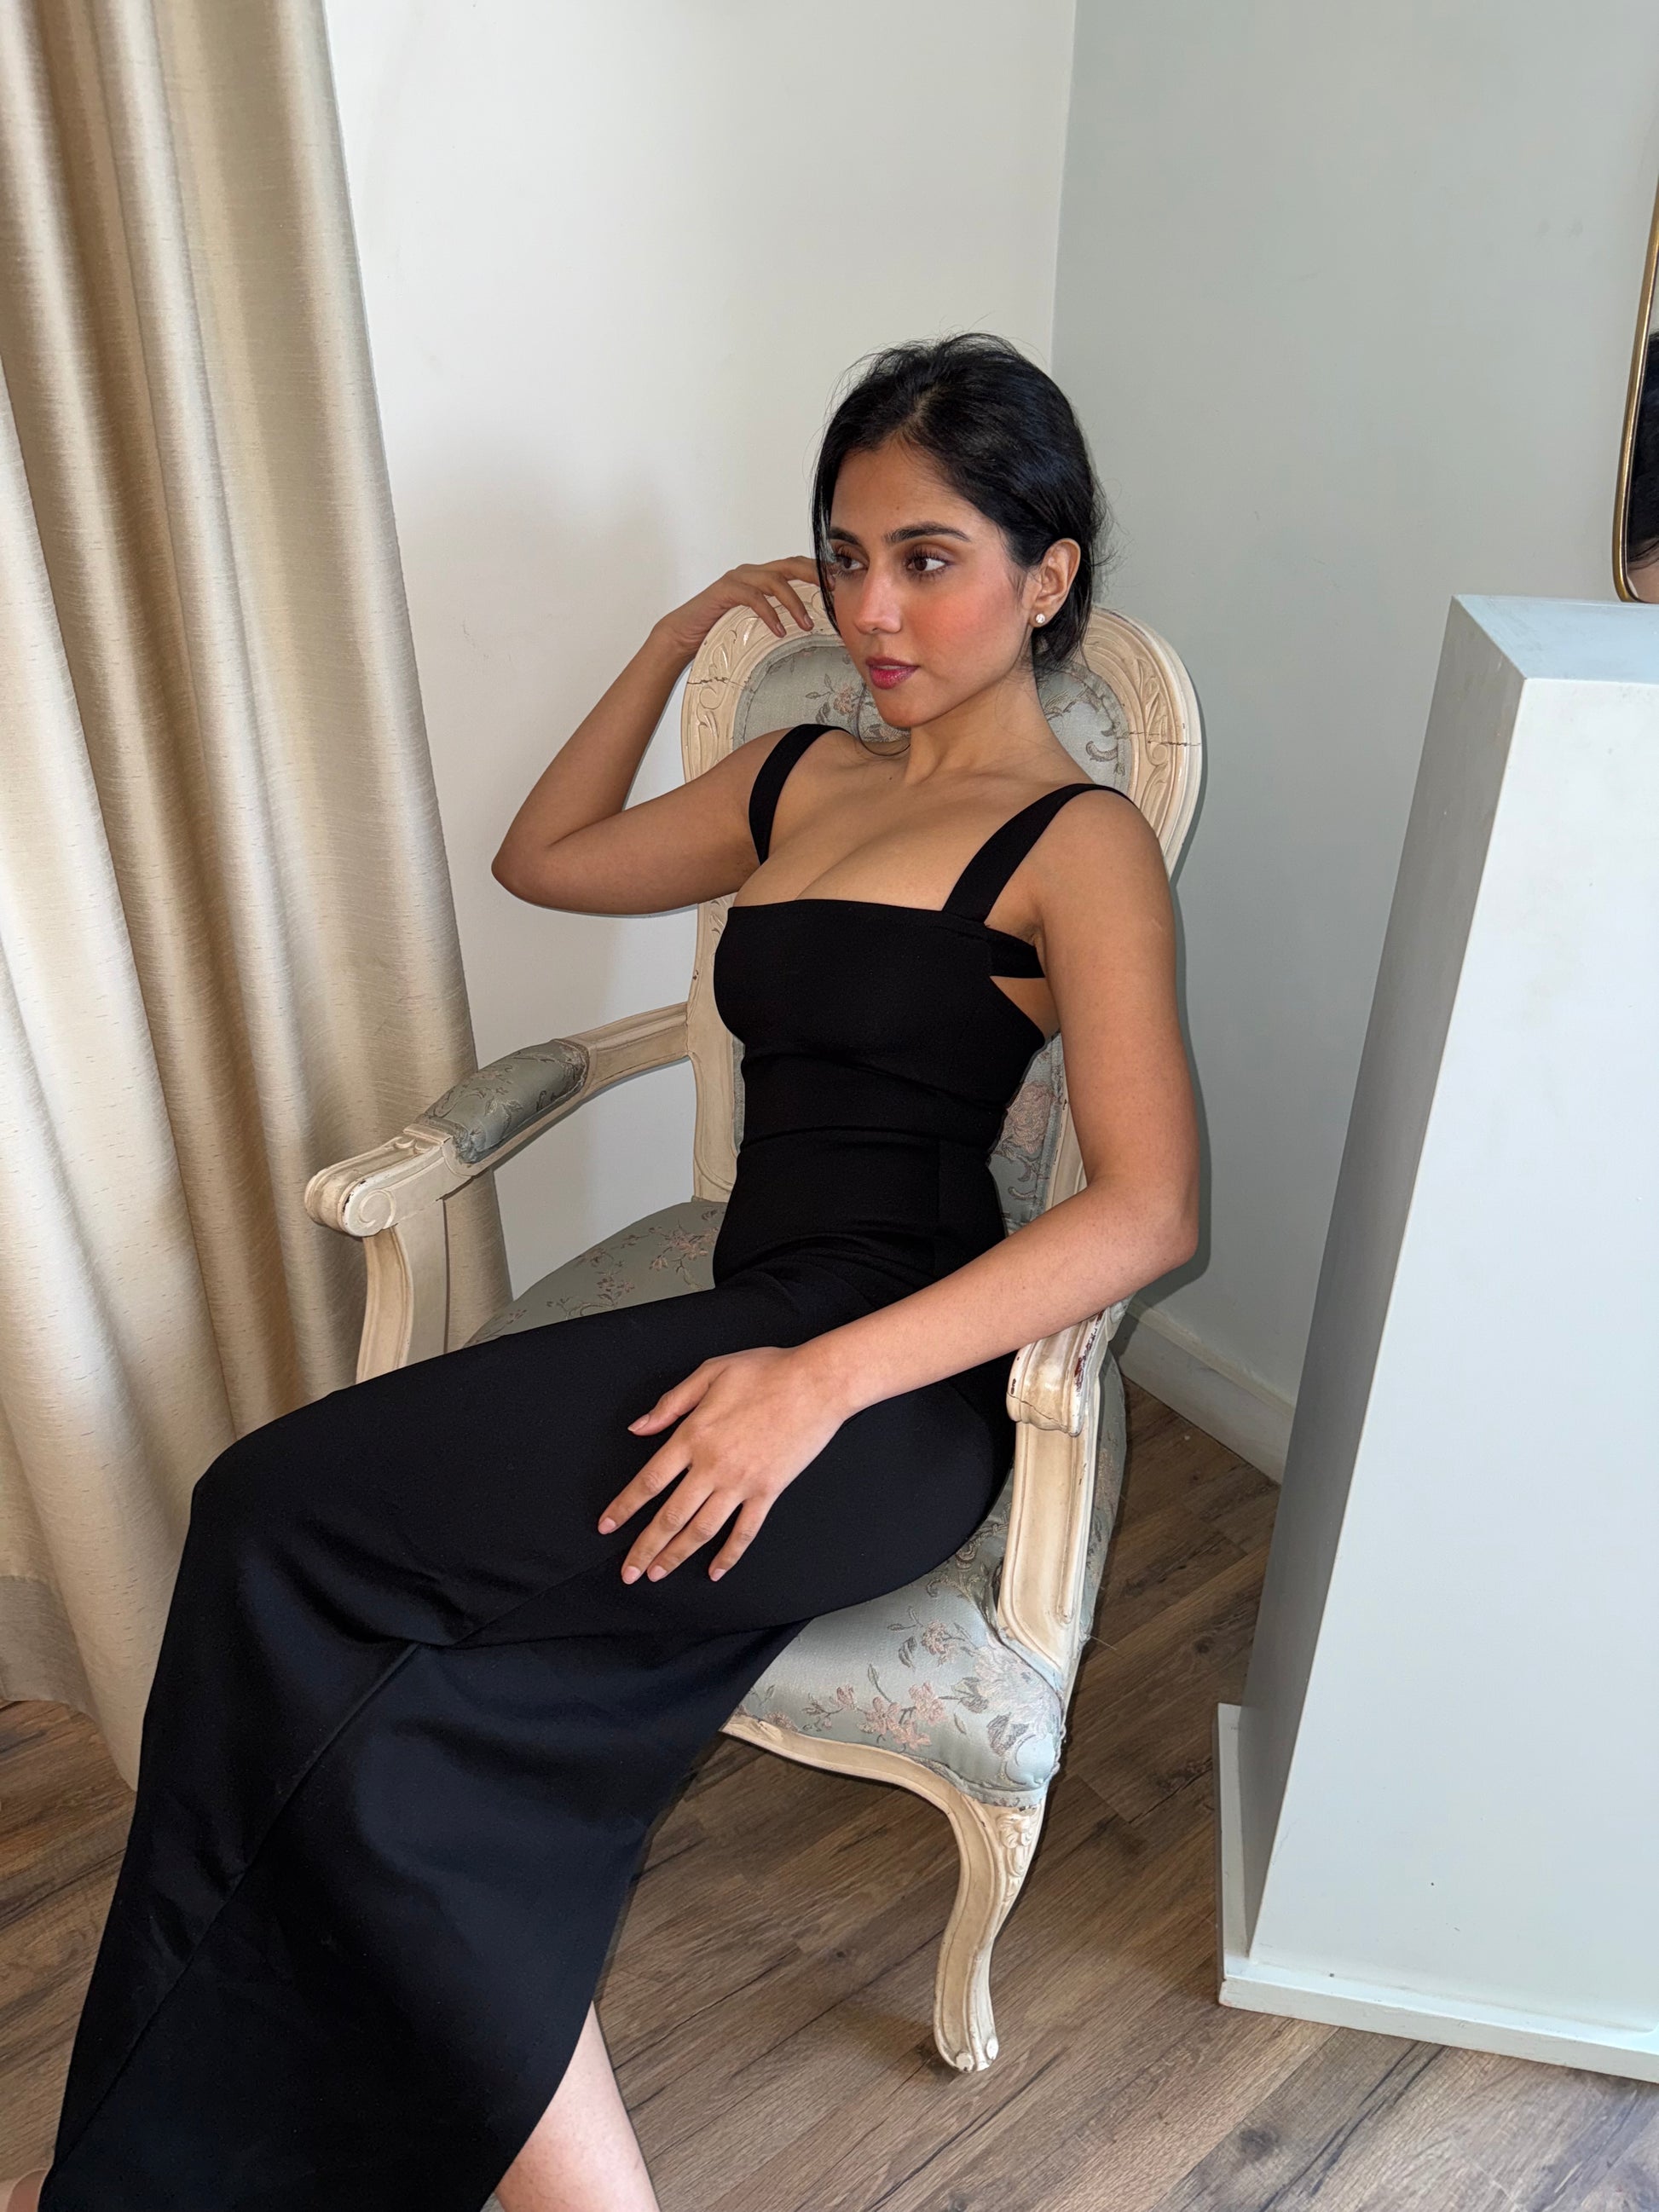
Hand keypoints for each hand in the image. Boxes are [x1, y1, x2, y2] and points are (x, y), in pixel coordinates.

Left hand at [597, 1345, 848, 1582]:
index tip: (607, 1526)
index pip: (648, 1481)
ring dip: (676, 1556)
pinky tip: (715, 1571)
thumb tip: (639, 1428)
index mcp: (693, 1436)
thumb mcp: (710, 1373)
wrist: (817, 1382)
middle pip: (670, 1516)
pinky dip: (729, 1555)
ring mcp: (742, 1483)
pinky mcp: (768, 1491)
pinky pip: (745, 1531)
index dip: (624, 1507)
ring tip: (657, 1575)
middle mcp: (713, 1466)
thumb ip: (671, 1404)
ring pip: (701, 1530)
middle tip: (628, 1571)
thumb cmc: (765, 1371)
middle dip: (644, 1548)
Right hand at [653, 557, 820, 659]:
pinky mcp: (725, 591)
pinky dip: (769, 613)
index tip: (840, 585)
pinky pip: (753, 597)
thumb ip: (777, 618)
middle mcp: (751, 572)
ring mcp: (738, 579)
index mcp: (761, 576)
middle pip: (790, 565)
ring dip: (795, 603)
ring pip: (775, 581)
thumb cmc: (720, 631)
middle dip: (815, 576)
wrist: (683, 636)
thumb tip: (810, 630)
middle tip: (834, 593)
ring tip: (808, 625)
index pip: (796, 566)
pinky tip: (780, 631)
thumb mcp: (756, 624)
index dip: (819, 572)